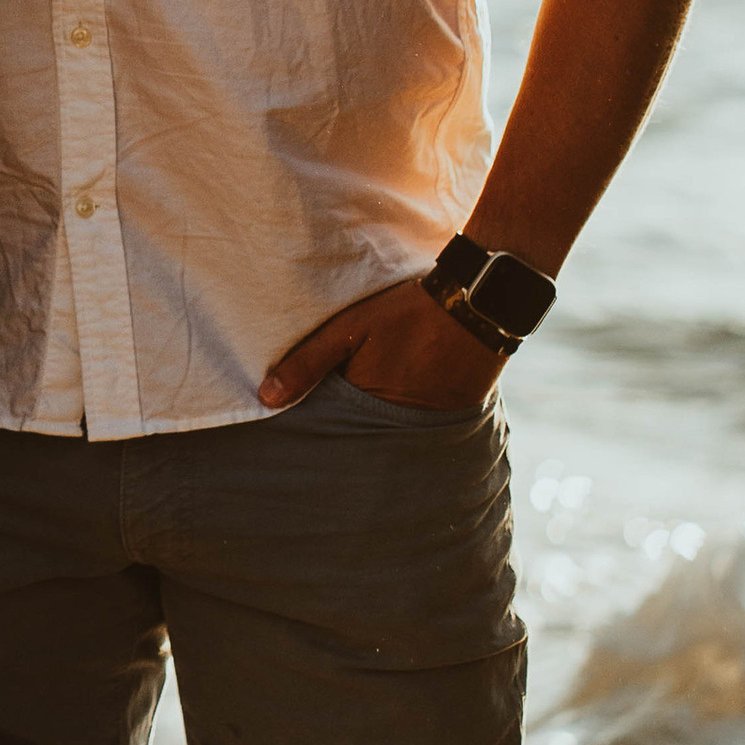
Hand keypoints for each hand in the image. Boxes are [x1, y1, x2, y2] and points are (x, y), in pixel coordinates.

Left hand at [257, 275, 502, 412]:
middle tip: (326, 431)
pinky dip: (404, 420)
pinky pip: (418, 427)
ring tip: (363, 415)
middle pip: (363, 439)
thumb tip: (266, 398)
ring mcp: (429, 426)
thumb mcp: (351, 329)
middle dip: (346, 436)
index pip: (335, 433)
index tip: (299, 435)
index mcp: (372, 408)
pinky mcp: (451, 419)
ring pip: (389, 435)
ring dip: (375, 429)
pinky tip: (396, 402)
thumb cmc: (408, 314)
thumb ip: (308, 362)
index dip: (320, 430)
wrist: (477, 305)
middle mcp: (402, 427)